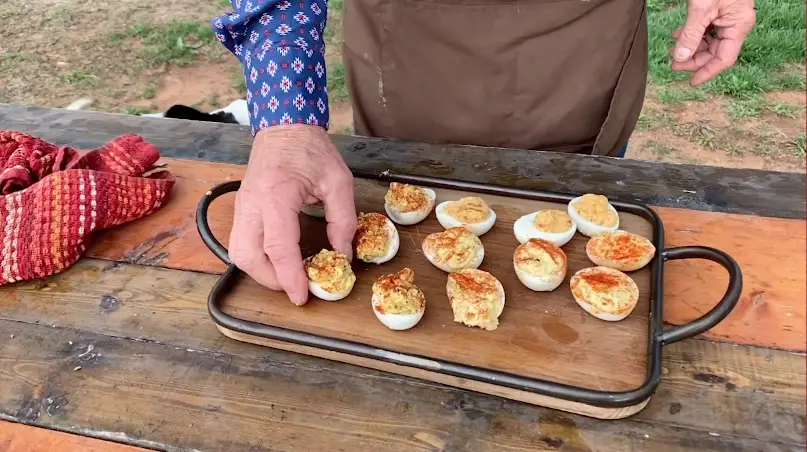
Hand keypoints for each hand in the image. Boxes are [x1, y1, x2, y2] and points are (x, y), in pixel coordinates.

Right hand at [229, 124, 355, 304]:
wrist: (284, 126)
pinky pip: (240, 242)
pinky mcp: (241, 208)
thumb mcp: (338, 181)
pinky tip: (276, 259)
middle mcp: (251, 204)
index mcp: (276, 195)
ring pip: (238, 253)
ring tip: (287, 275)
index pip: (278, 247)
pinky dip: (256, 258)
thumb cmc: (311, 150)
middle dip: (271, 280)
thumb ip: (343, 220)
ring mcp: (241, 206)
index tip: (302, 296)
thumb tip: (343, 254)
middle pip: (248, 257)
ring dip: (261, 271)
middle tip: (297, 286)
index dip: (289, 277)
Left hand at [671, 0, 755, 85]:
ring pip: (708, 42)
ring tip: (674, 51)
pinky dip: (691, 35)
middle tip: (673, 64)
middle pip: (715, 52)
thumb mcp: (701, 9)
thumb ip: (691, 34)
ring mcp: (727, 18)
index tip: (691, 83)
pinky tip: (678, 35)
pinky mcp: (718, 12)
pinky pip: (705, 30)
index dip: (707, 72)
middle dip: (694, 60)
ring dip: (691, 48)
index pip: (724, 59)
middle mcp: (736, 24)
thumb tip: (681, 57)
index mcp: (739, 26)